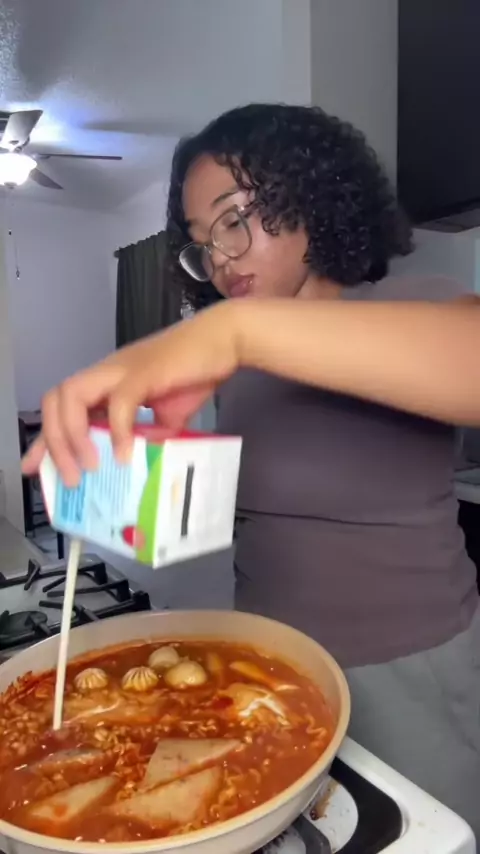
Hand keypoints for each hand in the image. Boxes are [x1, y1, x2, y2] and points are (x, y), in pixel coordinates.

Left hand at [22, 301, 239, 485]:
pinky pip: (119, 402)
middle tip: (68, 477)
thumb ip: (149, 435)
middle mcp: (105, 374)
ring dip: (74, 436)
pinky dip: (117, 430)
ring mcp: (122, 370)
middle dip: (54, 442)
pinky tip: (124, 454)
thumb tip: (138, 459)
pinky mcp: (143, 371)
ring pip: (73, 396)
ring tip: (89, 468)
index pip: (62, 407)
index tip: (35, 468)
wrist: (225, 341)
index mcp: (107, 383)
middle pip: (56, 400)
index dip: (45, 439)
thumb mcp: (169, 416)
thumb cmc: (197, 371)